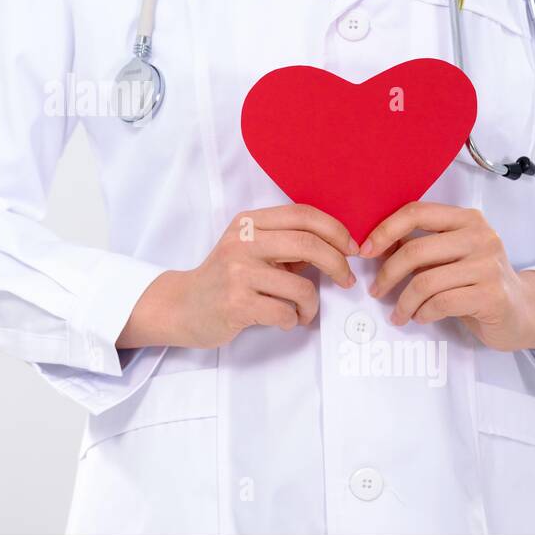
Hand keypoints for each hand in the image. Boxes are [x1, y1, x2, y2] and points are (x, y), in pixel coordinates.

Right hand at [118, 204, 357, 349]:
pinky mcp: (236, 303)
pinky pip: (285, 313)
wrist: (183, 306)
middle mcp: (242, 241)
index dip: (336, 230)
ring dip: (312, 305)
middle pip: (309, 244)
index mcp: (249, 222)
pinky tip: (284, 320)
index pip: (303, 214)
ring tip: (304, 311)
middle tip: (346, 281)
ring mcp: (237, 273)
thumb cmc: (225, 278)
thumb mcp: (250, 248)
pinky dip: (293, 320)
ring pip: (301, 287)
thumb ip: (286, 243)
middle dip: (338, 265)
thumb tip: (336, 246)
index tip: (351, 249)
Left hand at [361, 201, 534, 353]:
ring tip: (399, 313)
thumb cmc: (476, 281)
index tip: (365, 251)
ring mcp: (489, 265)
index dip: (384, 230)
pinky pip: (441, 303)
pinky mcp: (492, 295)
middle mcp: (481, 236)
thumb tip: (374, 244)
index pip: (416, 212)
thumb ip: (419, 245)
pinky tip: (420, 317)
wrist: (522, 311)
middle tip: (376, 290)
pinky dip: (422, 313)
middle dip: (387, 273)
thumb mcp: (449, 256)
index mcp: (466, 218)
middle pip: (415, 249)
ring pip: (425, 281)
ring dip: (403, 301)